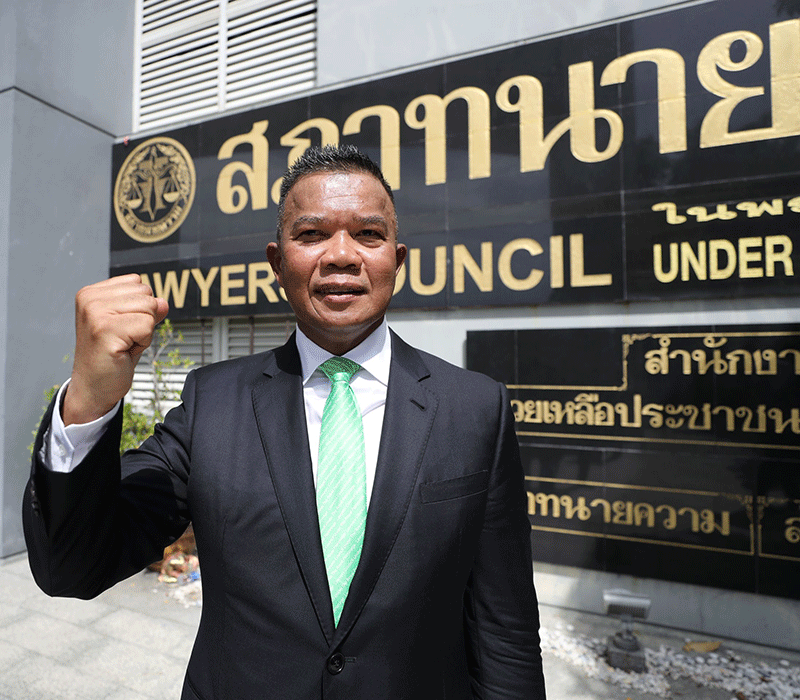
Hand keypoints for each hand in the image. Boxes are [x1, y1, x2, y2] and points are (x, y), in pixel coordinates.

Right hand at [63, 274, 168, 425]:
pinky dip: (143, 342)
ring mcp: (95, 313)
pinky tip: (124, 351)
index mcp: (92, 293)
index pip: (138, 284)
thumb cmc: (111, 358)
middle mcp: (90, 299)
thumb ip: (147, 309)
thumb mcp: (132, 327)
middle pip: (146, 294)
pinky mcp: (105, 330)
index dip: (139, 309)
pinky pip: (147, 326)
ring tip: (123, 344)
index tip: (122, 329)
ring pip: (149, 308)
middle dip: (144, 320)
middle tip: (123, 340)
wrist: (93, 388)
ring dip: (144, 331)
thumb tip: (163, 302)